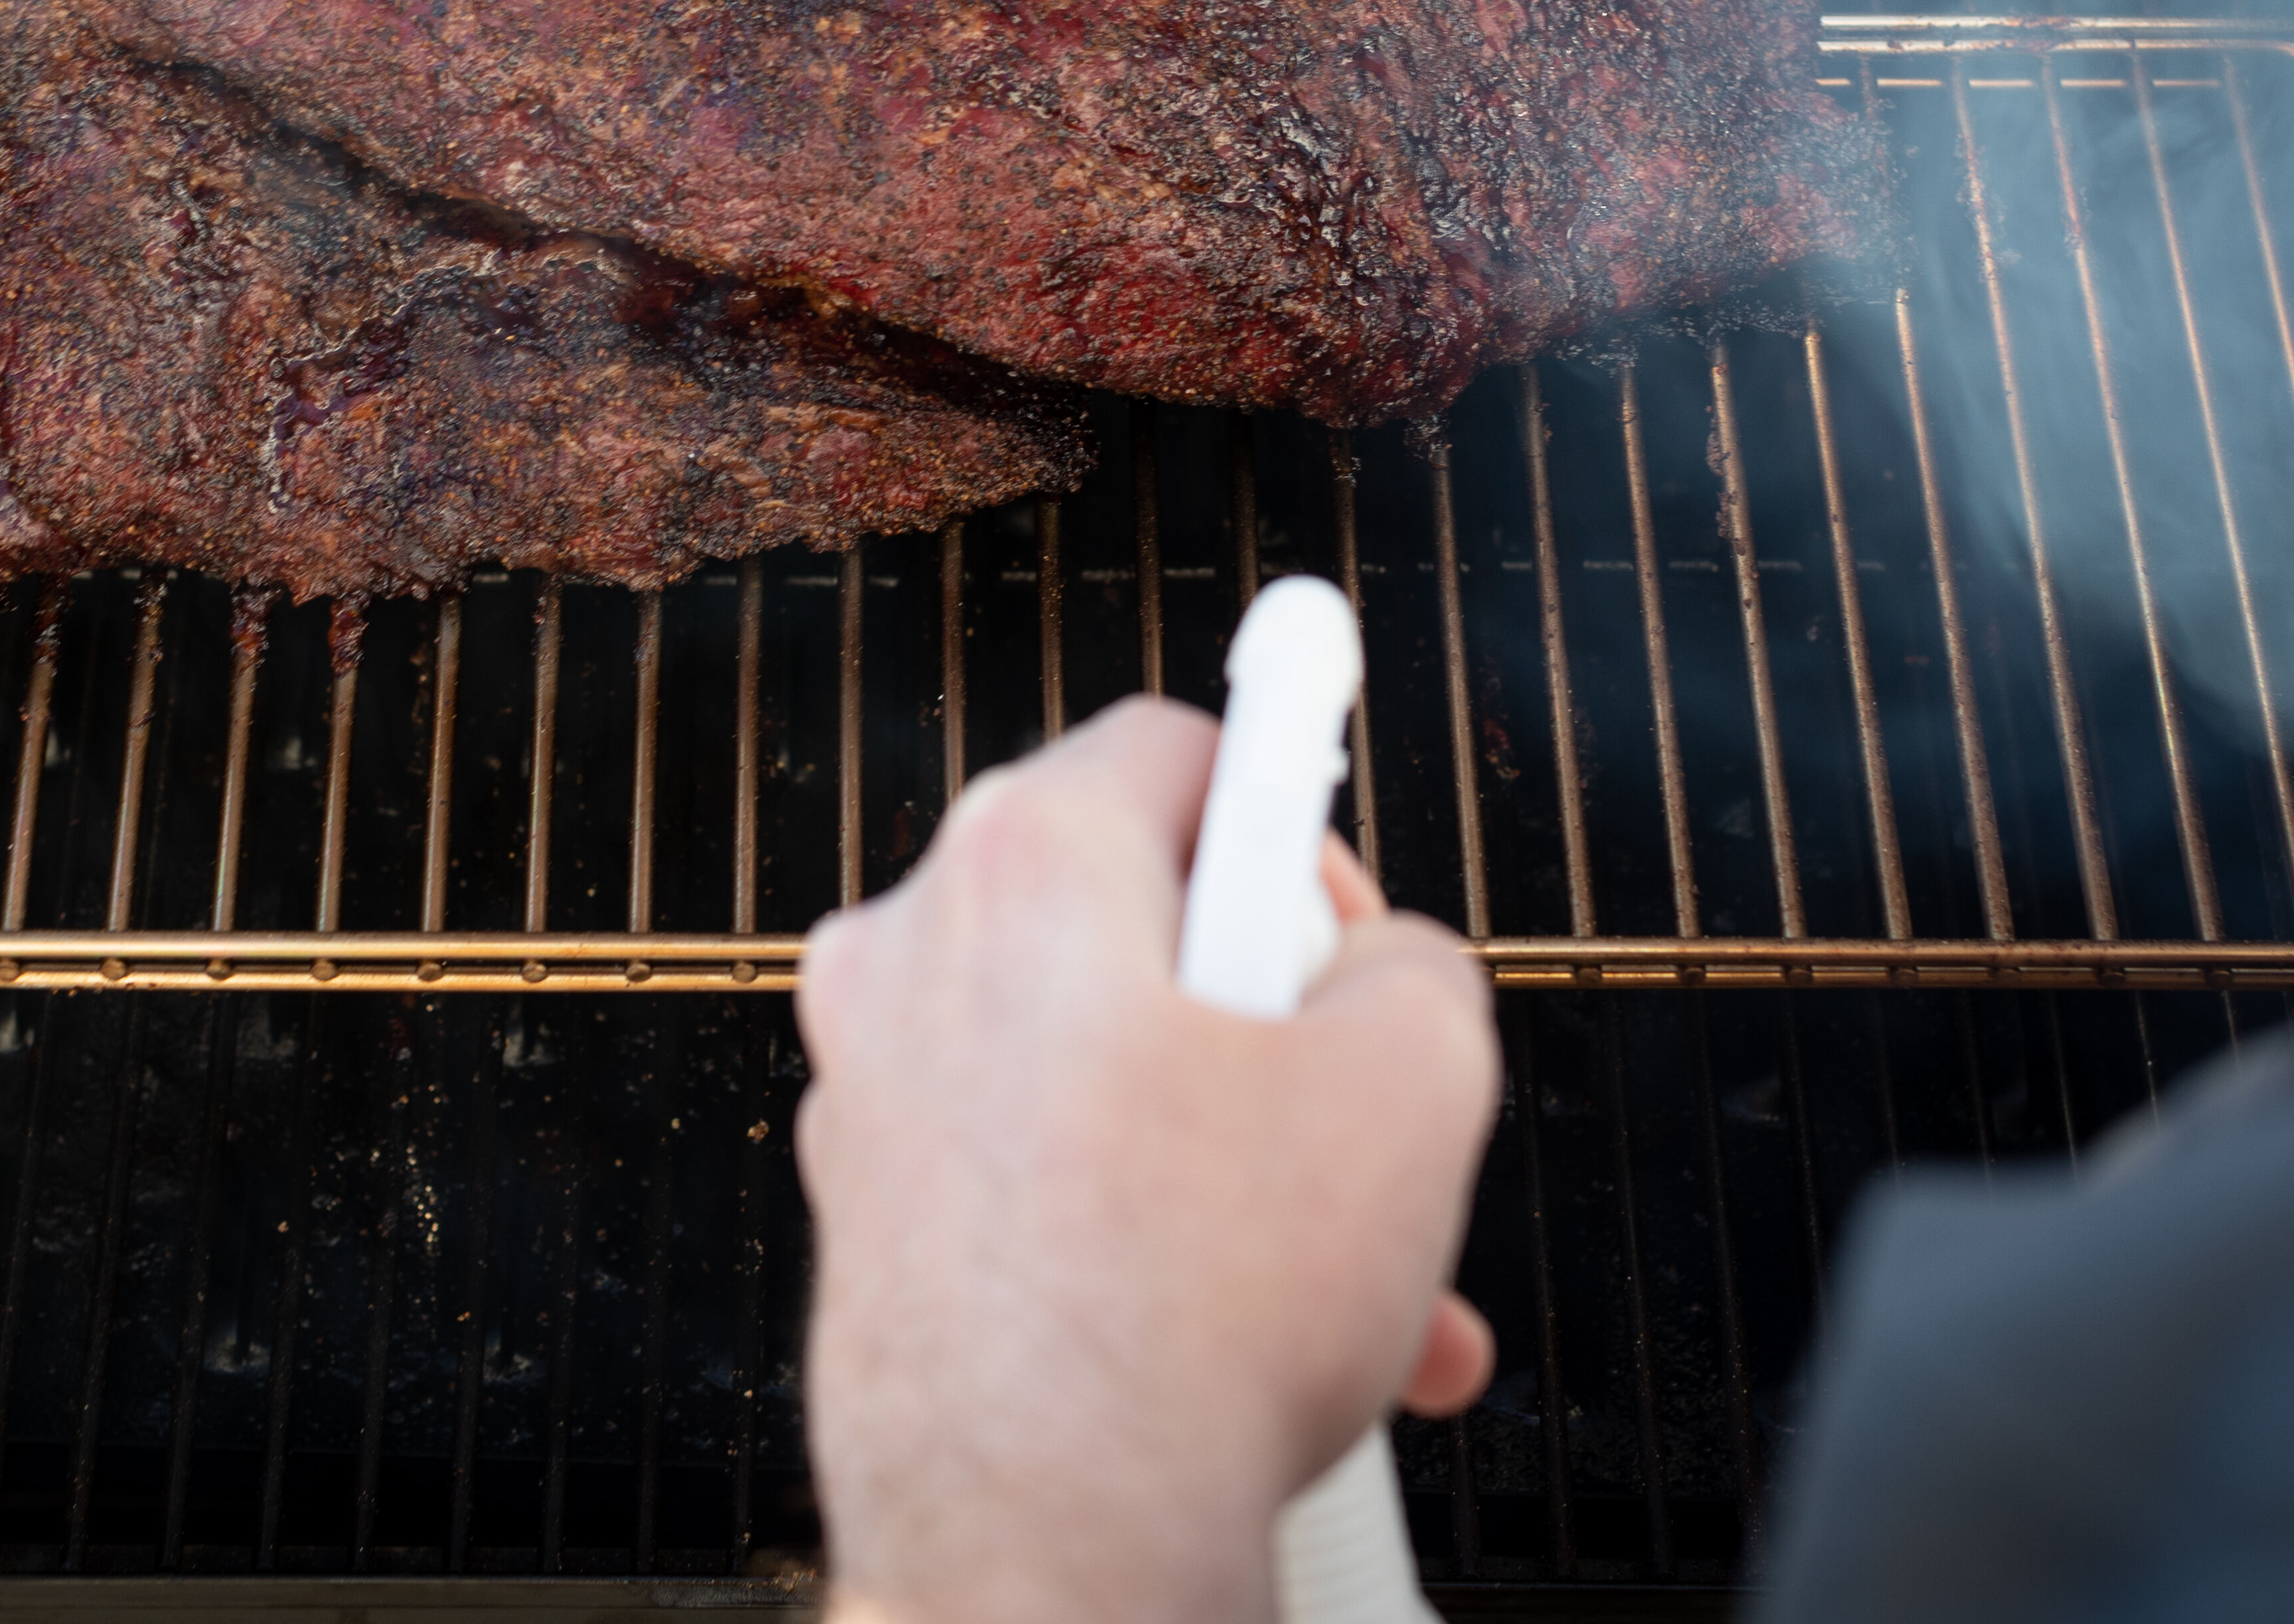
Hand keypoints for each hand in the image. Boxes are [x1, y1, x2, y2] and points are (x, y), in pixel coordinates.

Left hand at [796, 693, 1501, 1623]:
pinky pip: (1056, 1188)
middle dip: (1281, 1024)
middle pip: (1144, 924)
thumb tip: (1384, 969)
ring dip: (1248, 1164)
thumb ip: (1415, 964)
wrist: (1046, 1552)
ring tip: (1364, 1279)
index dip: (1303, 819)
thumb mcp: (1414, 1075)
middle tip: (1356, 1103)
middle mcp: (911, 966)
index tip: (1343, 890)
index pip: (1181, 749)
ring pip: (1113, 1080)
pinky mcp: (881, 1232)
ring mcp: (878, 1106)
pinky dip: (1161, 1244)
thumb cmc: (1185, 1323)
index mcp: (1018, 869)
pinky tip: (1272, 1345)